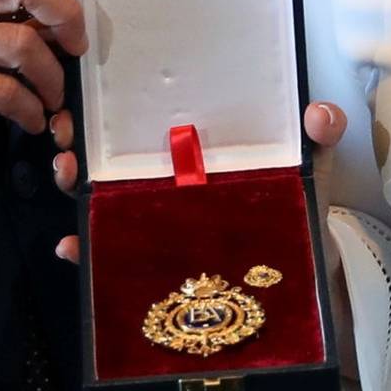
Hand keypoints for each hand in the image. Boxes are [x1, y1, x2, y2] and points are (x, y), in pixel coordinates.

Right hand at [53, 99, 348, 264]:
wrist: (302, 292)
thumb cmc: (298, 224)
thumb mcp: (310, 175)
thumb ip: (318, 140)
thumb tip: (321, 113)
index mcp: (201, 161)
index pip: (151, 127)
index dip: (118, 111)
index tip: (92, 98)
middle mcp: (172, 189)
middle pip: (114, 161)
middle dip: (81, 143)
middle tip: (69, 136)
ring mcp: (159, 227)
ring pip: (102, 203)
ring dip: (76, 186)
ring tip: (69, 174)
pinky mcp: (154, 269)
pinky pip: (110, 257)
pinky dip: (86, 252)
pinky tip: (75, 246)